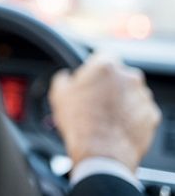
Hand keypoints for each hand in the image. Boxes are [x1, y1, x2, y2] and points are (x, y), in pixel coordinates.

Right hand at [49, 53, 160, 171]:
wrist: (101, 154)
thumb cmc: (80, 123)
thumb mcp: (58, 95)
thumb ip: (63, 78)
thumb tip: (66, 77)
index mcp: (106, 66)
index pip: (103, 56)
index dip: (94, 68)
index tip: (90, 78)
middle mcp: (129, 77)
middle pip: (119, 75)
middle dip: (109, 85)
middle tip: (95, 100)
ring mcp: (143, 96)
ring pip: (131, 93)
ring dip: (121, 100)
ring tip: (106, 116)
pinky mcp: (152, 115)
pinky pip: (140, 110)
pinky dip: (132, 116)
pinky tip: (116, 125)